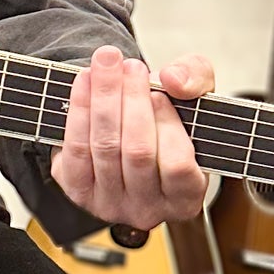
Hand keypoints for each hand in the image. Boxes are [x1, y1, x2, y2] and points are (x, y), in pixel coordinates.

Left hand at [50, 47, 213, 231]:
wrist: (131, 131)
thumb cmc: (170, 121)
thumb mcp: (196, 96)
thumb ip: (197, 80)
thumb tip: (173, 79)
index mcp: (185, 198)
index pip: (177, 166)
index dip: (166, 126)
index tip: (159, 94)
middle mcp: (148, 210)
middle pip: (137, 153)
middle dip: (131, 101)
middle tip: (130, 65)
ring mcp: (110, 204)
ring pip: (104, 147)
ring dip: (103, 98)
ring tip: (107, 63)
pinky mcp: (78, 191)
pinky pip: (75, 148)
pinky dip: (78, 110)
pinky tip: (85, 82)